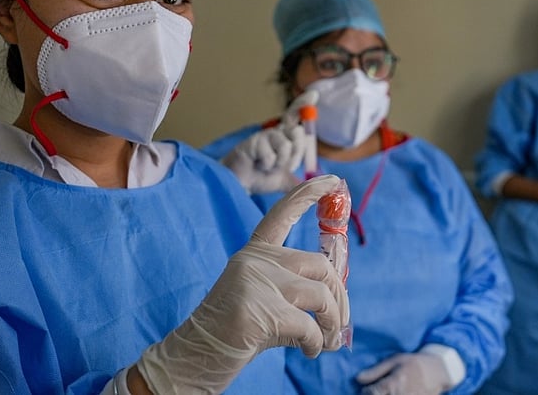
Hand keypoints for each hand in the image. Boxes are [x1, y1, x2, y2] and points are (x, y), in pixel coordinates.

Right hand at [135, 175, 349, 393]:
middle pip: (320, 265)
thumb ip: (293, 287)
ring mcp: (257, 283)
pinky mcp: (262, 311)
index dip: (309, 194)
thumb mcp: (263, 297)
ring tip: (327, 343)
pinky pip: (310, 325)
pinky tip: (309, 352)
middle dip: (340, 297)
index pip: (282, 214)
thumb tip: (339, 300)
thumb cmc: (233, 331)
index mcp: (254, 253)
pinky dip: (317, 344)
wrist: (196, 357)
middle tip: (340, 324)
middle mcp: (254, 260)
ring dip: (332, 323)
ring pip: (321, 295)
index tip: (333, 180)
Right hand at [222, 90, 318, 193]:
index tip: (314, 94)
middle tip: (285, 166)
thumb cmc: (261, 177)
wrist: (241, 183)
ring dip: (280, 162)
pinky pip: (270, 155)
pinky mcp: (253, 142)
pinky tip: (257, 165)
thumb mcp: (287, 181)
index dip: (304, 104)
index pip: (296, 117)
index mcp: (285, 137)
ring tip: (268, 166)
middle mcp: (276, 133)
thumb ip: (303, 183)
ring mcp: (265, 136)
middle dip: (297, 153)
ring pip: (285, 146)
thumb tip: (324, 187)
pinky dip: (267, 166)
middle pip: (297, 132)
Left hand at [356, 353, 451, 394]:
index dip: (366, 391)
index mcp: (393, 384)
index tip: (366, 389)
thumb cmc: (413, 363)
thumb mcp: (394, 361)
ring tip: (387, 391)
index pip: (371, 393)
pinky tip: (394, 392)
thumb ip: (375, 371)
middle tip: (376, 390)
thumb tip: (358, 379)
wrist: (437, 371)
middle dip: (374, 394)